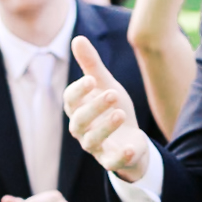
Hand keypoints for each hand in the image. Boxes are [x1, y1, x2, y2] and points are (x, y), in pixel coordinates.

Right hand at [64, 37, 152, 181]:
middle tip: (113, 94)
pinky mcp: (110, 160)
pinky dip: (119, 157)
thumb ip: (91, 65)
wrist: (130, 137)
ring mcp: (95, 147)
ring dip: (106, 127)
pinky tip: (131, 147)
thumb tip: (77, 38)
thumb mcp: (105, 84)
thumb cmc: (112, 108)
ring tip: (121, 113)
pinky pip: (111, 162)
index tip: (92, 80)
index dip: (79, 91)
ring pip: (93, 140)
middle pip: (80, 120)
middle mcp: (81, 129)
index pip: (70, 100)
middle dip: (95, 107)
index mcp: (77, 109)